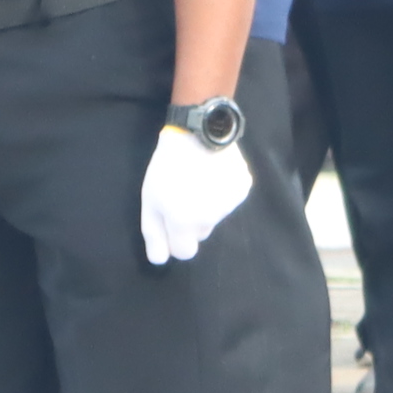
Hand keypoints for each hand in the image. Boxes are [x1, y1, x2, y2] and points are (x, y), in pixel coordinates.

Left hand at [136, 125, 252, 266]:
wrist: (198, 131)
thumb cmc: (167, 166)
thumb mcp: (149, 199)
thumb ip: (154, 233)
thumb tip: (160, 260)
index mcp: (184, 222)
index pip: (184, 252)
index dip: (175, 239)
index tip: (171, 221)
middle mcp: (210, 218)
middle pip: (200, 233)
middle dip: (191, 221)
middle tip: (183, 196)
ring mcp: (230, 204)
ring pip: (216, 216)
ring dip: (207, 205)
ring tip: (198, 180)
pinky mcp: (243, 189)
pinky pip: (229, 200)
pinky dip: (222, 192)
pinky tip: (214, 174)